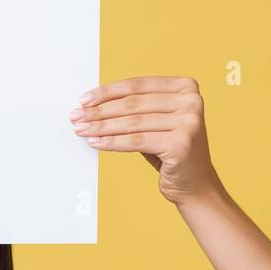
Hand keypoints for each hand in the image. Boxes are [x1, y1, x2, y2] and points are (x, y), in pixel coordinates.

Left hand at [69, 76, 223, 206]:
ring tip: (81, 129)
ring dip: (101, 126)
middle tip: (76, 116)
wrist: (194, 184)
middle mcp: (191, 101)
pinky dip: (112, 142)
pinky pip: (136, 141)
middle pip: (133, 103)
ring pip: (132, 122)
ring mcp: (189, 122)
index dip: (108, 92)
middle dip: (100, 110)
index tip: (84, 99)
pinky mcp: (181, 144)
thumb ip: (134, 108)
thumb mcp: (155, 123)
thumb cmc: (170, 151)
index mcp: (186, 87)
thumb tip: (91, 105)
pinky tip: (94, 142)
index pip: (138, 85)